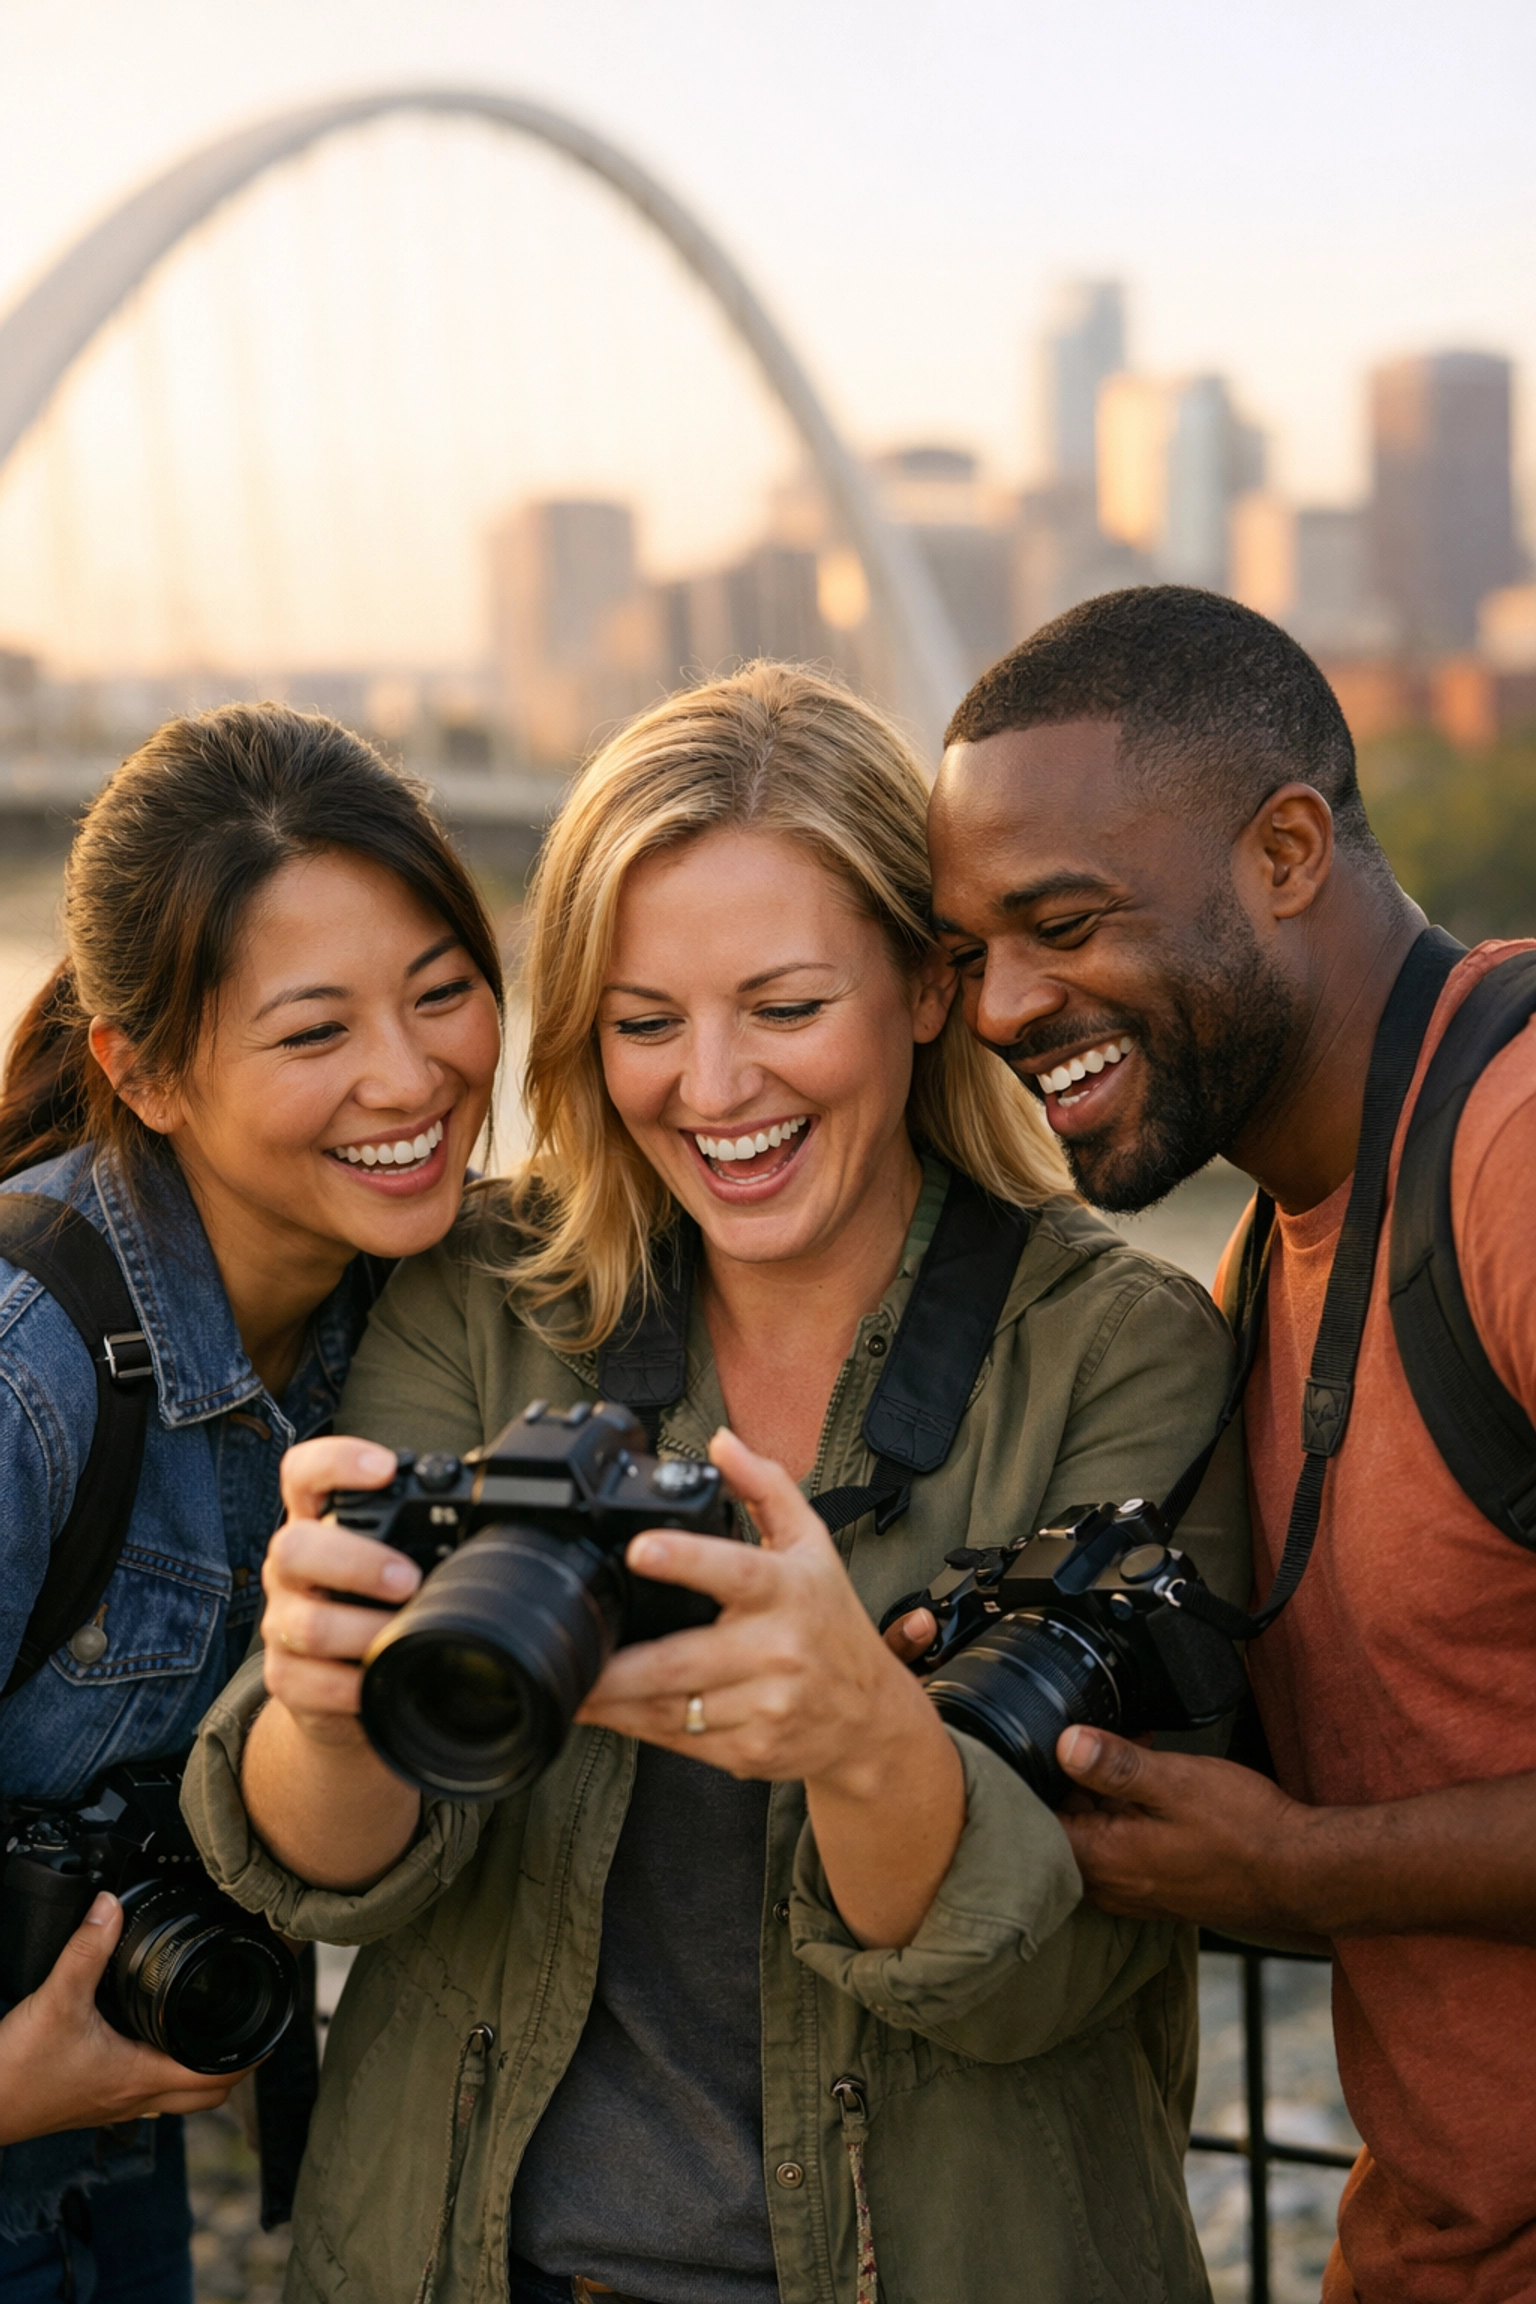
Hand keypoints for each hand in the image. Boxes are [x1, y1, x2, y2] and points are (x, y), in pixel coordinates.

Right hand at [0, 1892, 246, 2143]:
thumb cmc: (14, 2073)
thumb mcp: (56, 2000)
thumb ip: (86, 1949)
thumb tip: (111, 1905)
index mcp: (139, 2077)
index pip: (218, 2079)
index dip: (251, 2055)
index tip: (271, 2028)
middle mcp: (132, 2099)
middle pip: (206, 2096)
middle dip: (235, 2066)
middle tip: (249, 2028)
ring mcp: (112, 2105)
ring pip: (176, 2096)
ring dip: (199, 2070)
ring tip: (209, 2029)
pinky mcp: (92, 2102)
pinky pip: (144, 2092)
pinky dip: (163, 2069)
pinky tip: (149, 2040)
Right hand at [262, 1436, 421, 1746]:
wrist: (345, 1688)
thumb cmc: (381, 1606)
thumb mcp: (397, 1559)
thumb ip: (422, 1534)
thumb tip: (496, 1515)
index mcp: (317, 1525)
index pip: (304, 1473)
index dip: (335, 1461)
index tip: (384, 1468)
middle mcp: (290, 1569)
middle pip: (293, 1547)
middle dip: (356, 1562)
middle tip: (408, 1579)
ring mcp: (282, 1622)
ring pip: (305, 1623)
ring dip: (364, 1630)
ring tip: (404, 1633)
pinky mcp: (284, 1676)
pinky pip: (308, 1681)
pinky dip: (352, 1684)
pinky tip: (380, 1676)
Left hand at [578, 1429, 964, 1946]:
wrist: (869, 1718)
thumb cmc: (832, 1621)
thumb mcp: (812, 1545)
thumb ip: (764, 1487)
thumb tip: (720, 1443)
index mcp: (788, 1591)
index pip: (734, 1572)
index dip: (685, 1560)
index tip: (639, 1549)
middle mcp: (777, 1652)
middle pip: (681, 1659)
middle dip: (618, 1663)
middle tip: (570, 1646)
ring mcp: (763, 1708)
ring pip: (671, 1707)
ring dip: (612, 1700)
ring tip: (569, 1682)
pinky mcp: (748, 1752)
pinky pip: (677, 1741)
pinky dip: (634, 1726)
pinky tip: (603, 1711)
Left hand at [1055, 1726, 1315, 1938]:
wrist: (1302, 1873)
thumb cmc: (1245, 1831)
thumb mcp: (1174, 1782)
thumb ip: (1115, 1764)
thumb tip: (1064, 1743)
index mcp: (1104, 1861)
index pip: (1036, 1824)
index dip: (1036, 1780)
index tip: (1045, 1747)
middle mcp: (1112, 1886)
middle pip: (1063, 1828)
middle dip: (1074, 1781)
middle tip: (1099, 1741)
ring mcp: (1137, 1892)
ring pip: (1095, 1836)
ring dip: (1105, 1794)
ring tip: (1132, 1750)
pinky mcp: (1160, 1889)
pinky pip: (1123, 1848)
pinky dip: (1128, 1814)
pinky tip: (1153, 1784)